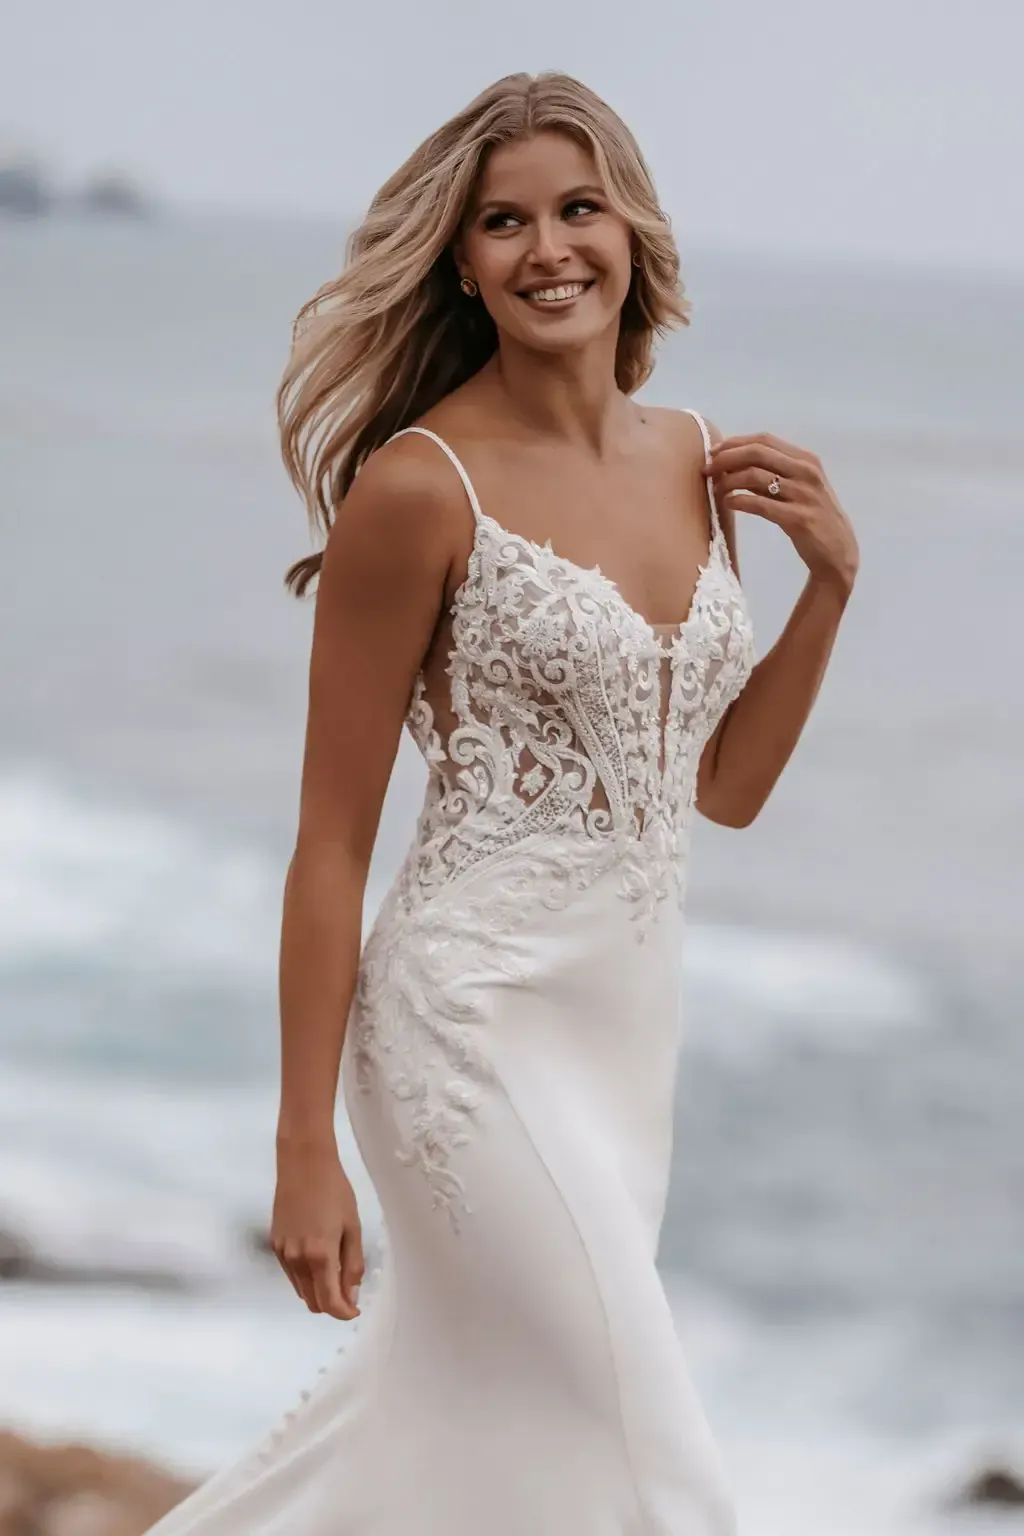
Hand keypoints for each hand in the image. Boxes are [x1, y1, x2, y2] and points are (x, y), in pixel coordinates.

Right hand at [271, 1138, 363, 1319]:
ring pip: (301, 1290)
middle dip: (332, 1304)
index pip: (330, 1302)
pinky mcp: (275, 1245)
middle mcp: (297, 1260)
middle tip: (349, 1293)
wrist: (303, 1164)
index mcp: (320, 1256)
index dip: (344, 1312)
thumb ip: (352, 1264)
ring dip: (318, 1292)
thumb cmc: (335, 1191)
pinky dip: (305, 1278)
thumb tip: (351, 1295)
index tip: (355, 1310)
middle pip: (313, 1302)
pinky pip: (291, 1274)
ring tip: (336, 1275)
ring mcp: (283, 1253)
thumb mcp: (352, 1227)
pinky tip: (317, 1262)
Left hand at [705, 433, 858, 598]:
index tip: (714, 453)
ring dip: (728, 481)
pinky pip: (760, 504)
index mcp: (806, 459)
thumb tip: (731, 464)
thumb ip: (771, 475)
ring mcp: (804, 494)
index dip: (735, 443)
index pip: (764, 440)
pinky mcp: (798, 518)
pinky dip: (739, 501)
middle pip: (757, 452)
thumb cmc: (813, 518)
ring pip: (755, 476)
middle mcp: (807, 471)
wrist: (837, 552)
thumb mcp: (797, 489)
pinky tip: (728, 503)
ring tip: (715, 490)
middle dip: (726, 458)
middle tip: (707, 469)